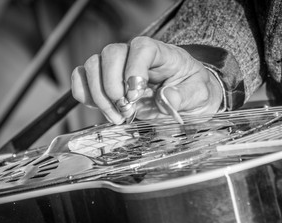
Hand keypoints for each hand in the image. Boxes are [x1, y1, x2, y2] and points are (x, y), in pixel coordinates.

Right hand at [71, 36, 222, 123]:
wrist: (184, 98)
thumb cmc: (191, 90)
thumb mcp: (199, 94)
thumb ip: (185, 96)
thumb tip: (167, 98)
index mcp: (159, 53)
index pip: (141, 47)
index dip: (134, 70)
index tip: (136, 96)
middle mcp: (134, 55)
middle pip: (110, 54)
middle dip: (113, 87)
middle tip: (127, 111)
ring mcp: (117, 67)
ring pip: (92, 66)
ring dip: (100, 96)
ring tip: (118, 116)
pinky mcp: (105, 82)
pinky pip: (83, 79)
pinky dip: (86, 96)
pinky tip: (104, 110)